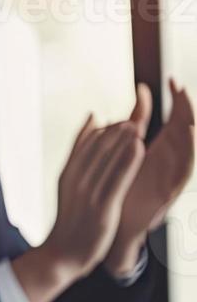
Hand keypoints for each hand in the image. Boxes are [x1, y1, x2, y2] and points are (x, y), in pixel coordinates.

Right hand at [43, 114, 144, 275]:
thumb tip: (84, 141)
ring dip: (122, 140)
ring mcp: (88, 194)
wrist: (62, 255)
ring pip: (107, 159)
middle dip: (113, 131)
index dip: (100, 130)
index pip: (83, 144)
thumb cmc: (70, 222)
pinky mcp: (102, 207)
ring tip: (136, 125)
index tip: (115, 121)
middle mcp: (76, 181)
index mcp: (67, 174)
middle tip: (131, 119)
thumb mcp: (68, 189)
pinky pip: (118, 179)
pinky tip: (139, 148)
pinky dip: (128, 161)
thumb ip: (77, 164)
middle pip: (96, 148)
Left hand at [106, 80, 195, 273]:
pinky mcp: (167, 195)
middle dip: (187, 110)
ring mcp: (170, 177)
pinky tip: (183, 152)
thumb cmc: (120, 186)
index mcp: (160, 149)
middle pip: (186, 130)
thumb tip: (139, 91)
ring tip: (191, 120)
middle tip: (183, 89)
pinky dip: (185, 164)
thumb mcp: (125, 151)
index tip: (172, 79)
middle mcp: (169, 161)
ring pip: (188, 154)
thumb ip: (134, 122)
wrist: (112, 223)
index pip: (175, 118)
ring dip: (191, 138)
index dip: (177, 99)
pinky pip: (182, 178)